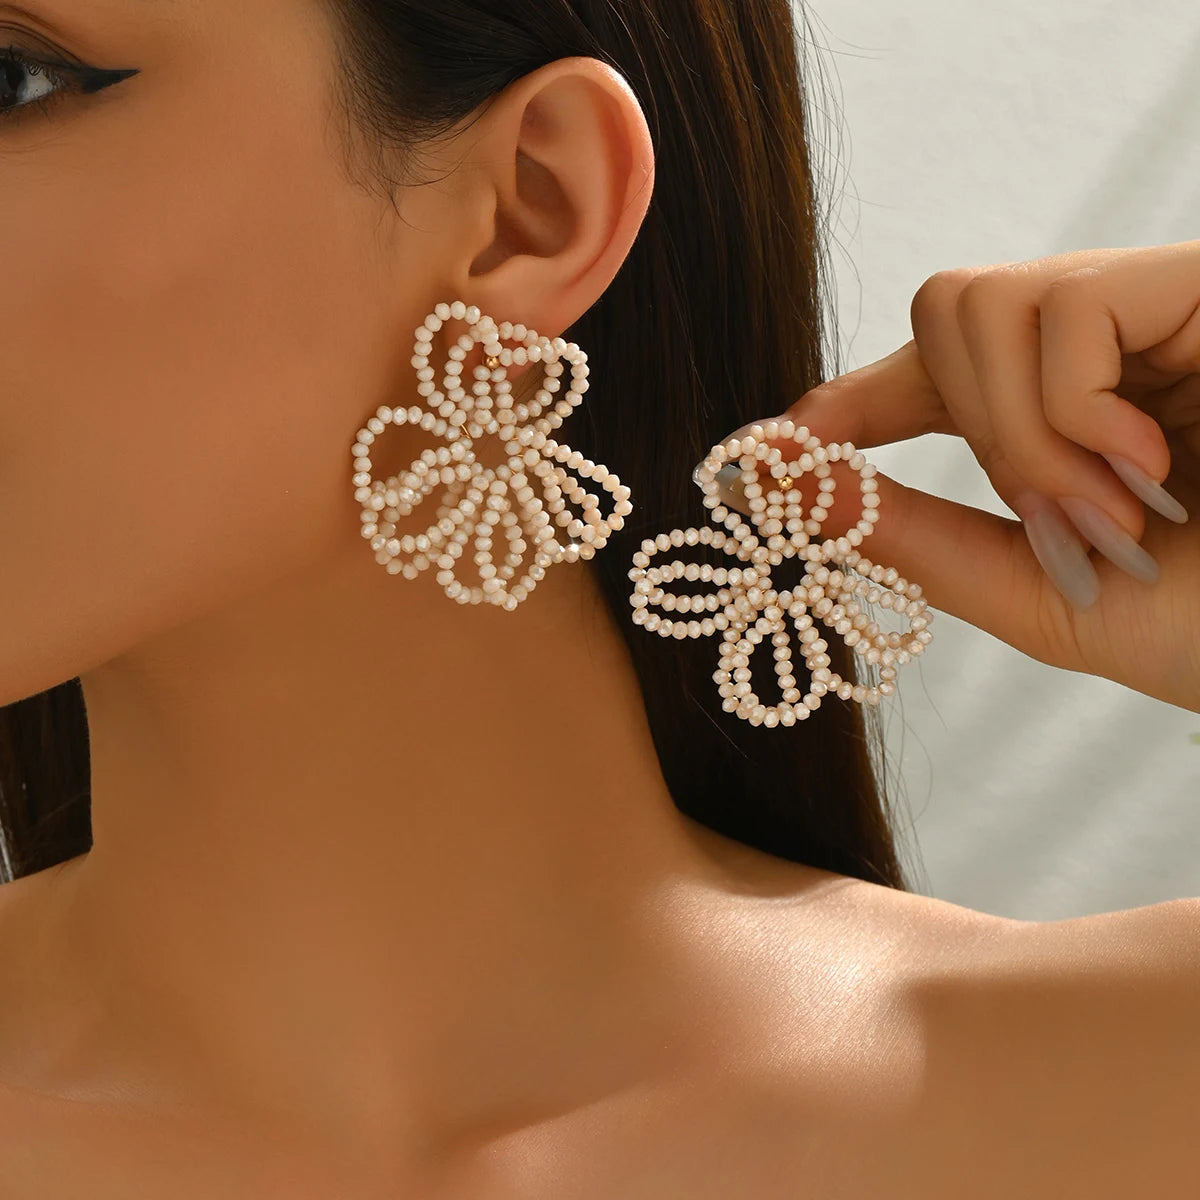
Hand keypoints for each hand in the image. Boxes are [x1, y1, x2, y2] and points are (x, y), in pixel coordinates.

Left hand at [719, 242, 1199, 712]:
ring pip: (977, 301)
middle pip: (942, 310)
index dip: (853, 398)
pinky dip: (1070, 410)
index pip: (937, 371)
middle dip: (961, 426)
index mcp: (1073, 414)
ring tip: (1109, 500)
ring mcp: (1156, 303)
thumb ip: (912, 538)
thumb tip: (780, 481)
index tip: (771, 447)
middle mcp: (1110, 345)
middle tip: (1052, 514)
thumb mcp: (1033, 591)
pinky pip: (1062, 307)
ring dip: (1017, 431)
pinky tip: (1144, 460)